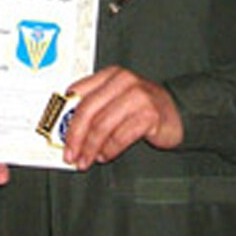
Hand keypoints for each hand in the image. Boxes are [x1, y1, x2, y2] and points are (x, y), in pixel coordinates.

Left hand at [61, 66, 183, 169]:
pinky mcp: (150, 114)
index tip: (56, 135)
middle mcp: (123, 81)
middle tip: (69, 155)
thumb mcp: (116, 99)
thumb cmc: (141, 108)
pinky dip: (109, 149)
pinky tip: (105, 156)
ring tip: (86, 160)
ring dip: (91, 147)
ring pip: (103, 125)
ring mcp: (138, 96)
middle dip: (75, 136)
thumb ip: (94, 106)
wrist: (178, 113)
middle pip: (88, 111)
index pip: (79, 93)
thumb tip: (65, 128)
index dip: (64, 116)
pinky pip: (121, 136)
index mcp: (110, 74)